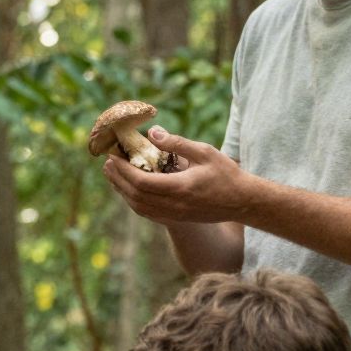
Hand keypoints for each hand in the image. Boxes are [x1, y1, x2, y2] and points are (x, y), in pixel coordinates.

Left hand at [101, 128, 251, 225]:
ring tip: (113, 174)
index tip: (113, 156)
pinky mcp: (175, 219)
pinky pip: (147, 212)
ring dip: (123, 191)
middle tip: (107, 163)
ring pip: (139, 207)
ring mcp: (174, 215)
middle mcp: (174, 205)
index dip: (123, 170)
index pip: (142, 182)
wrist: (242, 201)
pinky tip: (128, 189)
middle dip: (118, 179)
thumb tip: (152, 132)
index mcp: (180, 188)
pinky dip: (133, 201)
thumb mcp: (204, 152)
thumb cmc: (226, 174)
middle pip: (135, 196)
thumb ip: (177, 143)